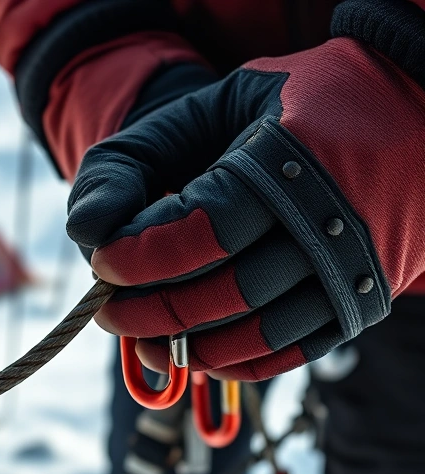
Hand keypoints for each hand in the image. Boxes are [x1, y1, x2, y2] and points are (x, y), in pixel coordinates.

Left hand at [67, 37, 424, 380]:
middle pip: (225, 292)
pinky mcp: (359, 304)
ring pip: (257, 333)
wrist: (404, 114)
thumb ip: (132, 158)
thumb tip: (85, 229)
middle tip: (108, 310)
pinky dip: (234, 362)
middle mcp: (330, 221)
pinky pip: (290, 354)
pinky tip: (193, 350)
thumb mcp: (207, 106)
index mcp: (292, 160)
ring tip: (141, 336)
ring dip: (187, 346)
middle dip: (151, 309)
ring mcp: (351, 270)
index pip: (204, 231)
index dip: (141, 256)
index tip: (102, 261)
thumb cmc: (285, 108)